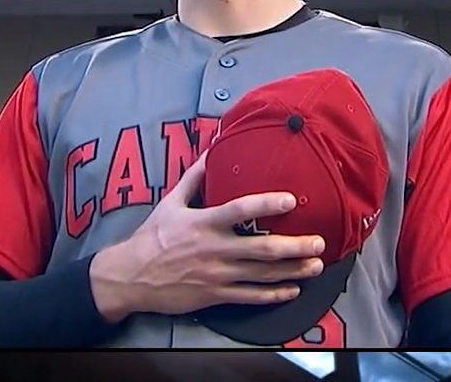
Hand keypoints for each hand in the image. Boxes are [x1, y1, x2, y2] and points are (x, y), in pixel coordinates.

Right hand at [90, 152, 324, 322]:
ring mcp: (216, 276)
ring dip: (292, 271)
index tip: (292, 200)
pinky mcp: (215, 296)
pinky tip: (292, 290)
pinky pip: (250, 297)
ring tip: (316, 265)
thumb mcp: (170, 201)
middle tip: (319, 242)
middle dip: (294, 247)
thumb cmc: (153, 235)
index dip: (267, 204)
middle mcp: (214, 249)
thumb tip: (211, 152)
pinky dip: (273, 295)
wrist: (131, 276)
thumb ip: (194, 177)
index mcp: (204, 223)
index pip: (240, 210)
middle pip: (261, 249)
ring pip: (262, 276)